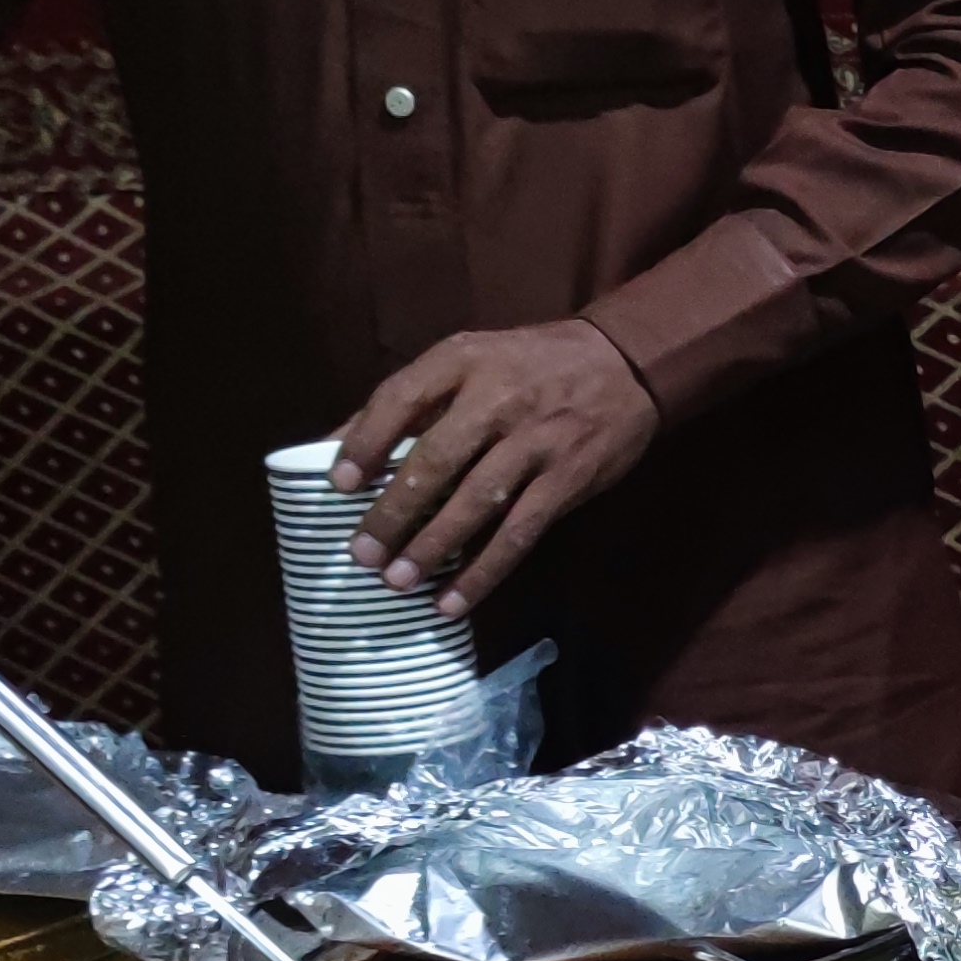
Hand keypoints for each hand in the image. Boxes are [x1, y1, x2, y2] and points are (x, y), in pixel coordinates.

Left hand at [326, 320, 659, 617]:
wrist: (624, 363)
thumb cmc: (530, 365)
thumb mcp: (471, 359)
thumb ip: (412, 398)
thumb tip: (336, 443)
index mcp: (464, 360)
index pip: (402, 397)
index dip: (366, 441)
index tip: (339, 485)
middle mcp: (499, 397)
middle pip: (436, 459)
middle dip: (395, 511)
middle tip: (362, 553)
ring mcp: (537, 440)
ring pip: (477, 501)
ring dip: (433, 546)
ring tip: (398, 581)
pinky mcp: (567, 479)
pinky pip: (519, 533)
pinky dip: (484, 571)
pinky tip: (454, 601)